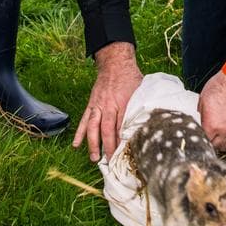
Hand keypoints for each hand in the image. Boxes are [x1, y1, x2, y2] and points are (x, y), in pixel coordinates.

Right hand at [73, 42, 142, 160]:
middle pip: (107, 128)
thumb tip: (148, 124)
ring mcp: (98, 105)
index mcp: (123, 102)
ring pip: (93, 126)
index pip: (122, 125)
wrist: (115, 63)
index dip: (123, 140)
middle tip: (110, 161)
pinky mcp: (91, 104)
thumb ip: (142, 107)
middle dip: (108, 146)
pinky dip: (80, 132)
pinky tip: (76, 144)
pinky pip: (84, 120)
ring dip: (93, 143)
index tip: (124, 154)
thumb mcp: (141, 91)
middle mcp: (109, 105)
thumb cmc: (131, 78)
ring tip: (94, 158)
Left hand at [198, 67, 225, 150]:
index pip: (204, 141)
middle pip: (215, 147)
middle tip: (208, 137)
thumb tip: (199, 122)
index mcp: (211, 126)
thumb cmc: (220, 87)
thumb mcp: (202, 100)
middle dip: (210, 143)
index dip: (201, 139)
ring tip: (217, 136)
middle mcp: (224, 131)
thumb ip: (201, 115)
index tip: (200, 136)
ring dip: (221, 142)